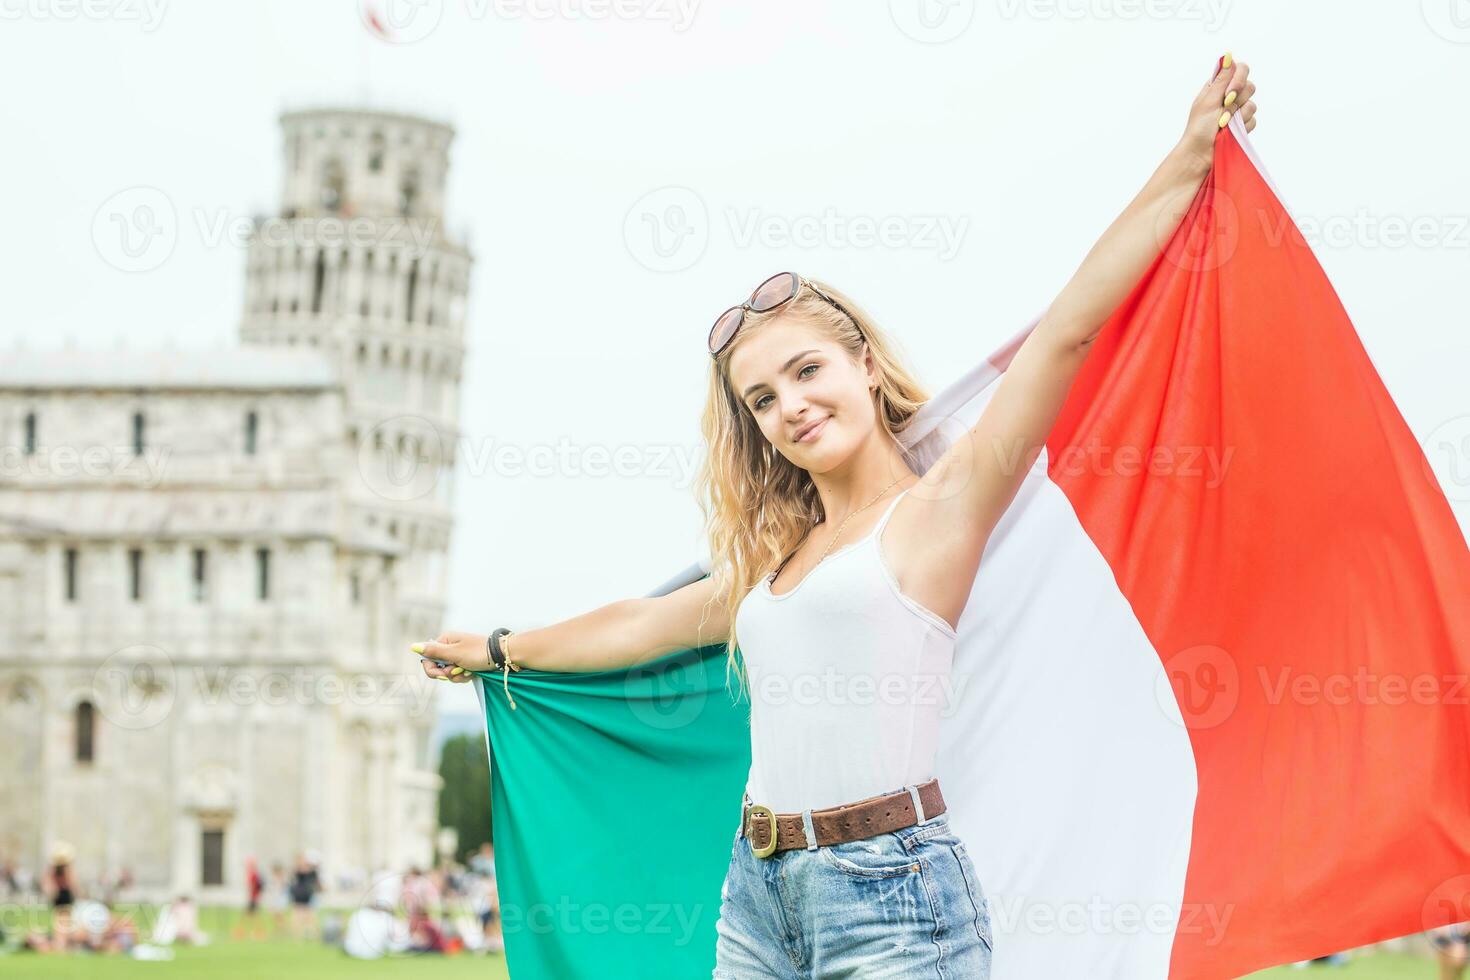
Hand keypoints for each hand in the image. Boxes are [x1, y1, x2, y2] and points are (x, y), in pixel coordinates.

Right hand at [412, 630, 490, 682]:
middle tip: (458, 671)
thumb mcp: (454, 653)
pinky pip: (458, 673)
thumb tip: (412, 646)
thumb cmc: (478, 653)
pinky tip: (472, 673)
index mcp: (445, 640)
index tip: (444, 674)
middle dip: (447, 674)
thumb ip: (434, 651)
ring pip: (448, 672)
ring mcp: (458, 655)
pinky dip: (464, 676)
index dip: (433, 670)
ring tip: (468, 671)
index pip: (428, 658)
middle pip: (438, 667)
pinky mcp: (466, 662)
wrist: (501, 656)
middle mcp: (450, 646)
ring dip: (457, 676)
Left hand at [1177, 54, 1257, 172]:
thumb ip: (1221, 80)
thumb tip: (1228, 56)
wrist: (1201, 155)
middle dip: (1237, 101)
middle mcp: (1228, 96)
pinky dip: (1242, 127)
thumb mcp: (1208, 101)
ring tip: (1223, 126)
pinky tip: (1230, 133)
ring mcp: (1236, 111)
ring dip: (1237, 116)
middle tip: (1223, 113)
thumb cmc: (1199, 128)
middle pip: (1249, 86)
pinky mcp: (1243, 125)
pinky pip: (1253, 120)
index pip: (1239, 69)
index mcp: (1217, 87)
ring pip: (1252, 104)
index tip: (1230, 93)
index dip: (1239, 79)